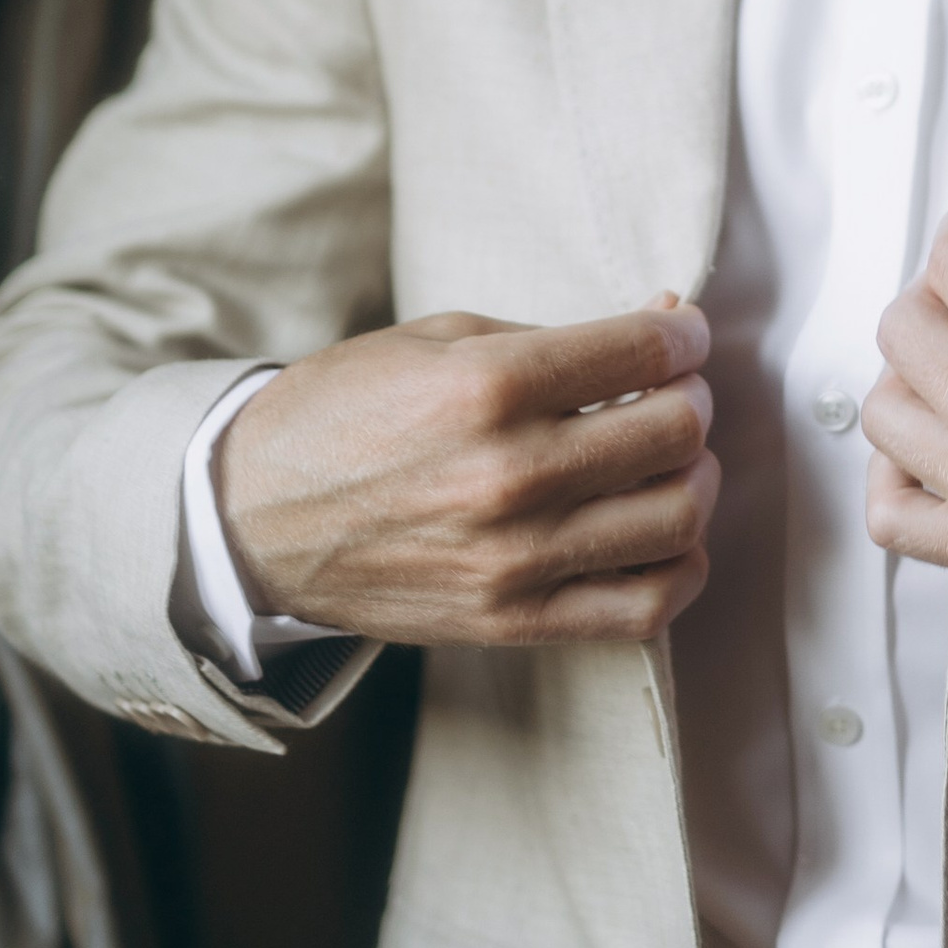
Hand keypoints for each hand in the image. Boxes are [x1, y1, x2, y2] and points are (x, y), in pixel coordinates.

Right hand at [215, 298, 717, 648]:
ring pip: (676, 519)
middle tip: (671, 390)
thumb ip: (556, 338)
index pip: (645, 352)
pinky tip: (666, 535)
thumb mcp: (438, 340)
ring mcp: (515, 558)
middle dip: (691, 397)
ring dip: (695, 477)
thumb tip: (663, 327)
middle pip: (675, 431)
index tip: (679, 331)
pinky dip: (681, 567)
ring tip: (670, 459)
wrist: (252, 520)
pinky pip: (644, 608)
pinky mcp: (512, 620)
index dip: (683, 332)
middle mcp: (510, 476)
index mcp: (487, 388)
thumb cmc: (344, 415)